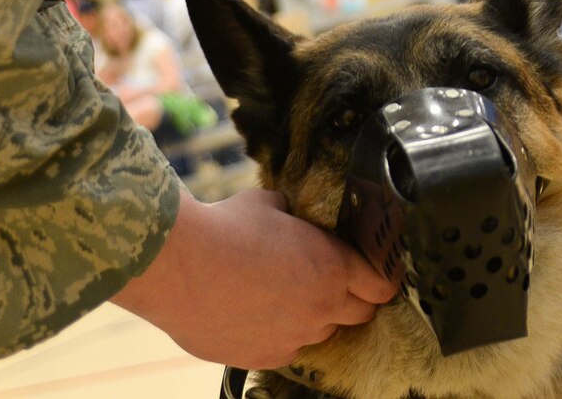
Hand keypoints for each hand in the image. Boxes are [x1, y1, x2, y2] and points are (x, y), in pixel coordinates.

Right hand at [115, 188, 397, 368]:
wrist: (179, 267)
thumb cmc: (226, 228)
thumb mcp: (271, 204)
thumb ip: (295, 216)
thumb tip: (293, 213)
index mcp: (334, 266)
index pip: (381, 285)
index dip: (383, 279)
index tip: (378, 276)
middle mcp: (322, 308)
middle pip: (361, 314)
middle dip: (355, 300)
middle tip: (337, 286)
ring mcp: (294, 338)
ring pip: (321, 332)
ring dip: (314, 318)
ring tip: (287, 298)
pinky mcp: (264, 357)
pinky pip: (286, 349)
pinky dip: (281, 335)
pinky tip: (258, 315)